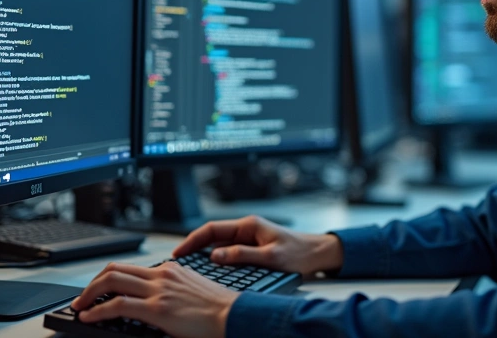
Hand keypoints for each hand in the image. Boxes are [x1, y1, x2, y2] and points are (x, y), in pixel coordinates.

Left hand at [71, 261, 238, 337]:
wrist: (234, 315)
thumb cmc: (219, 309)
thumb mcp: (193, 290)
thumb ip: (172, 289)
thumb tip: (155, 298)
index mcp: (170, 270)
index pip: (129, 267)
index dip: (107, 277)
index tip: (98, 289)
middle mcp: (161, 275)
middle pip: (114, 269)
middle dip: (92, 283)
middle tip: (82, 297)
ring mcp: (158, 290)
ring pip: (111, 282)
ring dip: (89, 294)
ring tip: (80, 306)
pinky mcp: (157, 309)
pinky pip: (118, 305)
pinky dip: (97, 310)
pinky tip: (89, 316)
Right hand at [174, 215, 343, 276]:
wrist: (318, 255)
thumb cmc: (299, 252)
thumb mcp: (270, 256)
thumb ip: (242, 255)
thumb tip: (215, 256)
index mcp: (249, 225)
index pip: (212, 229)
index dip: (192, 240)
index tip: (179, 252)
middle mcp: (247, 230)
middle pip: (212, 237)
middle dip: (194, 248)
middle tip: (178, 263)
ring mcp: (249, 239)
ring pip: (220, 246)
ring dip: (204, 256)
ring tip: (189, 269)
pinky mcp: (253, 249)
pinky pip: (229, 254)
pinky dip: (218, 261)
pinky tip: (211, 272)